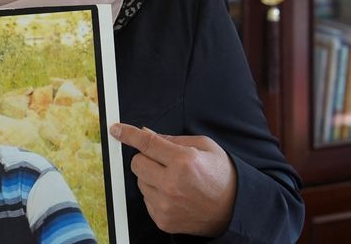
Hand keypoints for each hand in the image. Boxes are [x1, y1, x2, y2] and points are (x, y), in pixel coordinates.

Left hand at [110, 123, 235, 236]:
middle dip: (146, 158)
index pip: (147, 143)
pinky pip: (146, 199)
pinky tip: (174, 194)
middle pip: (137, 163)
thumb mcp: (203, 146)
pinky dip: (155, 194)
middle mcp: (172, 184)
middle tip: (164, 160)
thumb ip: (172, 139)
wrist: (235, 209)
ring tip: (174, 180)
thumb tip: (145, 133)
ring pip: (139, 181)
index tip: (116, 130)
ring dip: (151, 177)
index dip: (128, 134)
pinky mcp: (163, 220)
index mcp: (184, 162)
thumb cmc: (220, 175)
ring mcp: (166, 205)